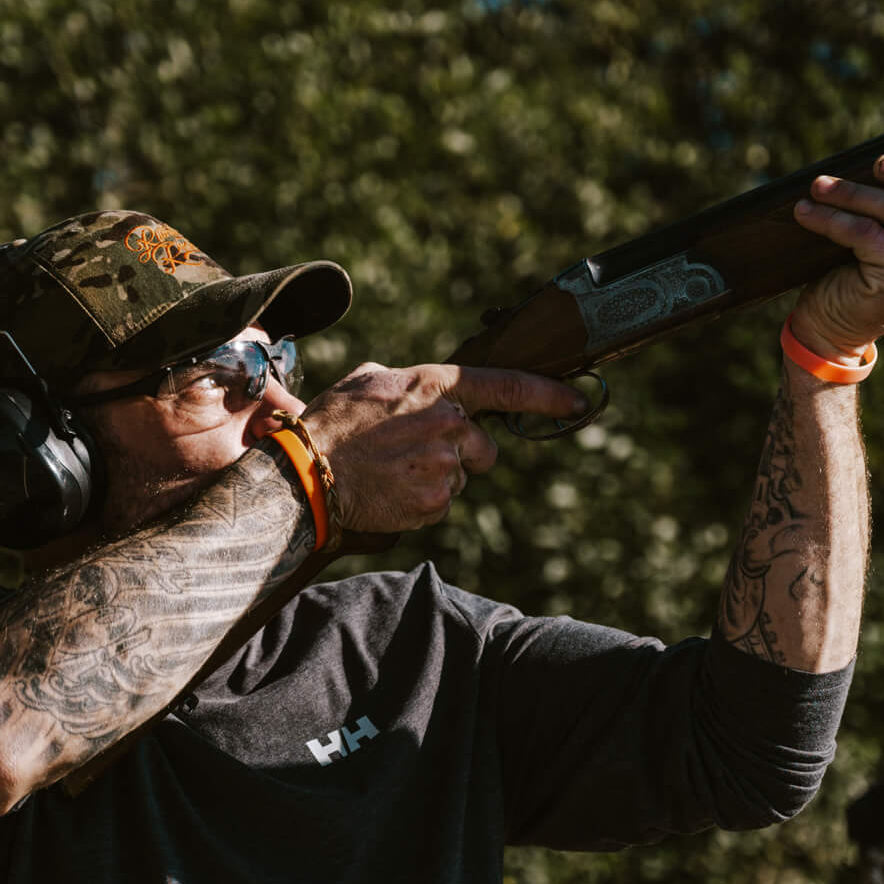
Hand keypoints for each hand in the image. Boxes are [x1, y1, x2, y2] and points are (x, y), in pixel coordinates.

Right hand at [298, 362, 586, 533]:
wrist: (307, 473)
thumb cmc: (333, 423)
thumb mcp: (369, 380)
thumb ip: (409, 381)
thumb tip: (420, 390)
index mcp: (437, 386)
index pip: (508, 387)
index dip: (548, 395)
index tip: (576, 401)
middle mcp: (450, 424)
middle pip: (483, 448)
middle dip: (460, 454)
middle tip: (413, 454)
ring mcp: (446, 465)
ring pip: (461, 477)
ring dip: (436, 478)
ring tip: (393, 470)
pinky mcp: (437, 502)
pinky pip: (443, 503)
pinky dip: (422, 501)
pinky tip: (392, 490)